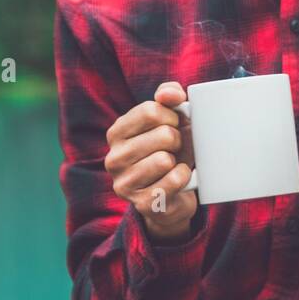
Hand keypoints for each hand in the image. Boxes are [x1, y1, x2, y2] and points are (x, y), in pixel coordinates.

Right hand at [104, 81, 196, 242]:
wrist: (174, 194)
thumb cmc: (172, 150)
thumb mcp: (170, 118)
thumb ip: (169, 95)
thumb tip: (171, 94)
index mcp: (116, 133)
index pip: (150, 110)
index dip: (173, 117)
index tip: (175, 126)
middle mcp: (113, 159)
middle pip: (163, 135)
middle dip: (179, 140)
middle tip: (176, 150)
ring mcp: (124, 184)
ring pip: (166, 159)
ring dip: (180, 161)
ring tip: (174, 166)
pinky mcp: (142, 204)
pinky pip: (174, 181)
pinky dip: (185, 178)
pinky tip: (179, 181)